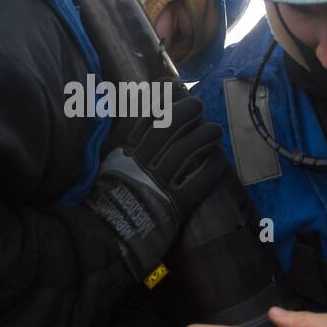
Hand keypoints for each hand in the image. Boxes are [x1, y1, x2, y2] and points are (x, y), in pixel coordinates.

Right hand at [84, 90, 227, 283]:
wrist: (107, 239)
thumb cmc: (109, 204)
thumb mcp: (109, 169)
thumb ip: (121, 150)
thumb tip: (137, 129)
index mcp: (125, 154)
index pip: (146, 118)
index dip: (163, 98)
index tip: (174, 86)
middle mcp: (142, 165)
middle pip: (168, 126)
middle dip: (187, 111)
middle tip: (199, 105)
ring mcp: (159, 184)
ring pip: (187, 150)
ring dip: (205, 135)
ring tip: (214, 130)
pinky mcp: (176, 206)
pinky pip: (199, 182)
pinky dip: (212, 168)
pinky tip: (219, 159)